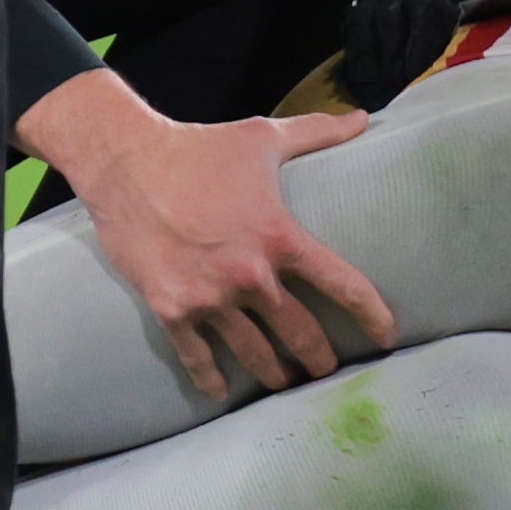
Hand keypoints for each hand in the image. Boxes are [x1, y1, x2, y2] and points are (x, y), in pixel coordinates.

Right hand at [16, 71, 394, 399]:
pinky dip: (210, 377)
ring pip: (254, 353)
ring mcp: (209, 297)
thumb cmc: (198, 147)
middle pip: (300, 332)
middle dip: (319, 358)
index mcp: (280, 236)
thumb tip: (363, 118)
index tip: (386, 335)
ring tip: (286, 384)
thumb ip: (317, 132)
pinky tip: (221, 391)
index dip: (371, 313)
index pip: (341, 284)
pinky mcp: (170, 309)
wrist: (124, 163)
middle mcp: (250, 275)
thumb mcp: (262, 137)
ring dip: (274, 374)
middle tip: (328, 371)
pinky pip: (197, 355)